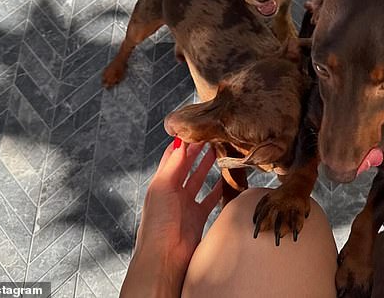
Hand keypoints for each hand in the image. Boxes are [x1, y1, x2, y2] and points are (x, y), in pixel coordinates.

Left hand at [121, 141, 221, 297]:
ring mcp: (185, 205)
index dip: (182, 142)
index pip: (172, 157)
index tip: (195, 128)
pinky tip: (225, 181)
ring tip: (218, 152)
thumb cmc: (159, 223)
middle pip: (185, 166)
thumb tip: (180, 141)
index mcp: (161, 183)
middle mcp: (172, 192)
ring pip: (197, 180)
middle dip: (196, 151)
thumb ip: (173, 164)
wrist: (165, 256)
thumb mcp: (162, 187)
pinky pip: (209, 199)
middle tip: (210, 136)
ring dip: (206, 166)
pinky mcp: (197, 217)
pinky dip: (217, 190)